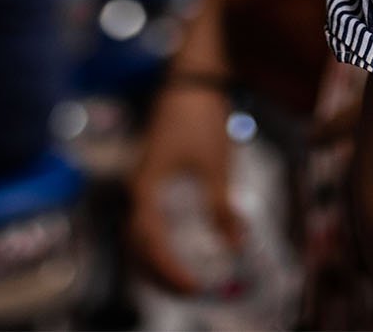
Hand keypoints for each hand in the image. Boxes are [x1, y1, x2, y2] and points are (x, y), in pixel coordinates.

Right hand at [127, 80, 245, 294]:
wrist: (190, 79)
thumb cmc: (201, 118)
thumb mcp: (217, 166)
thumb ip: (222, 209)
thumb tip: (236, 247)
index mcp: (146, 189)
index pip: (150, 242)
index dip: (170, 270)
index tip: (196, 287)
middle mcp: (136, 191)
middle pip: (136, 247)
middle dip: (160, 275)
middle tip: (193, 292)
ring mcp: (140, 187)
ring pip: (136, 238)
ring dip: (156, 263)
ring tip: (185, 281)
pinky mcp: (149, 182)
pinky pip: (144, 224)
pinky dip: (157, 246)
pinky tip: (179, 254)